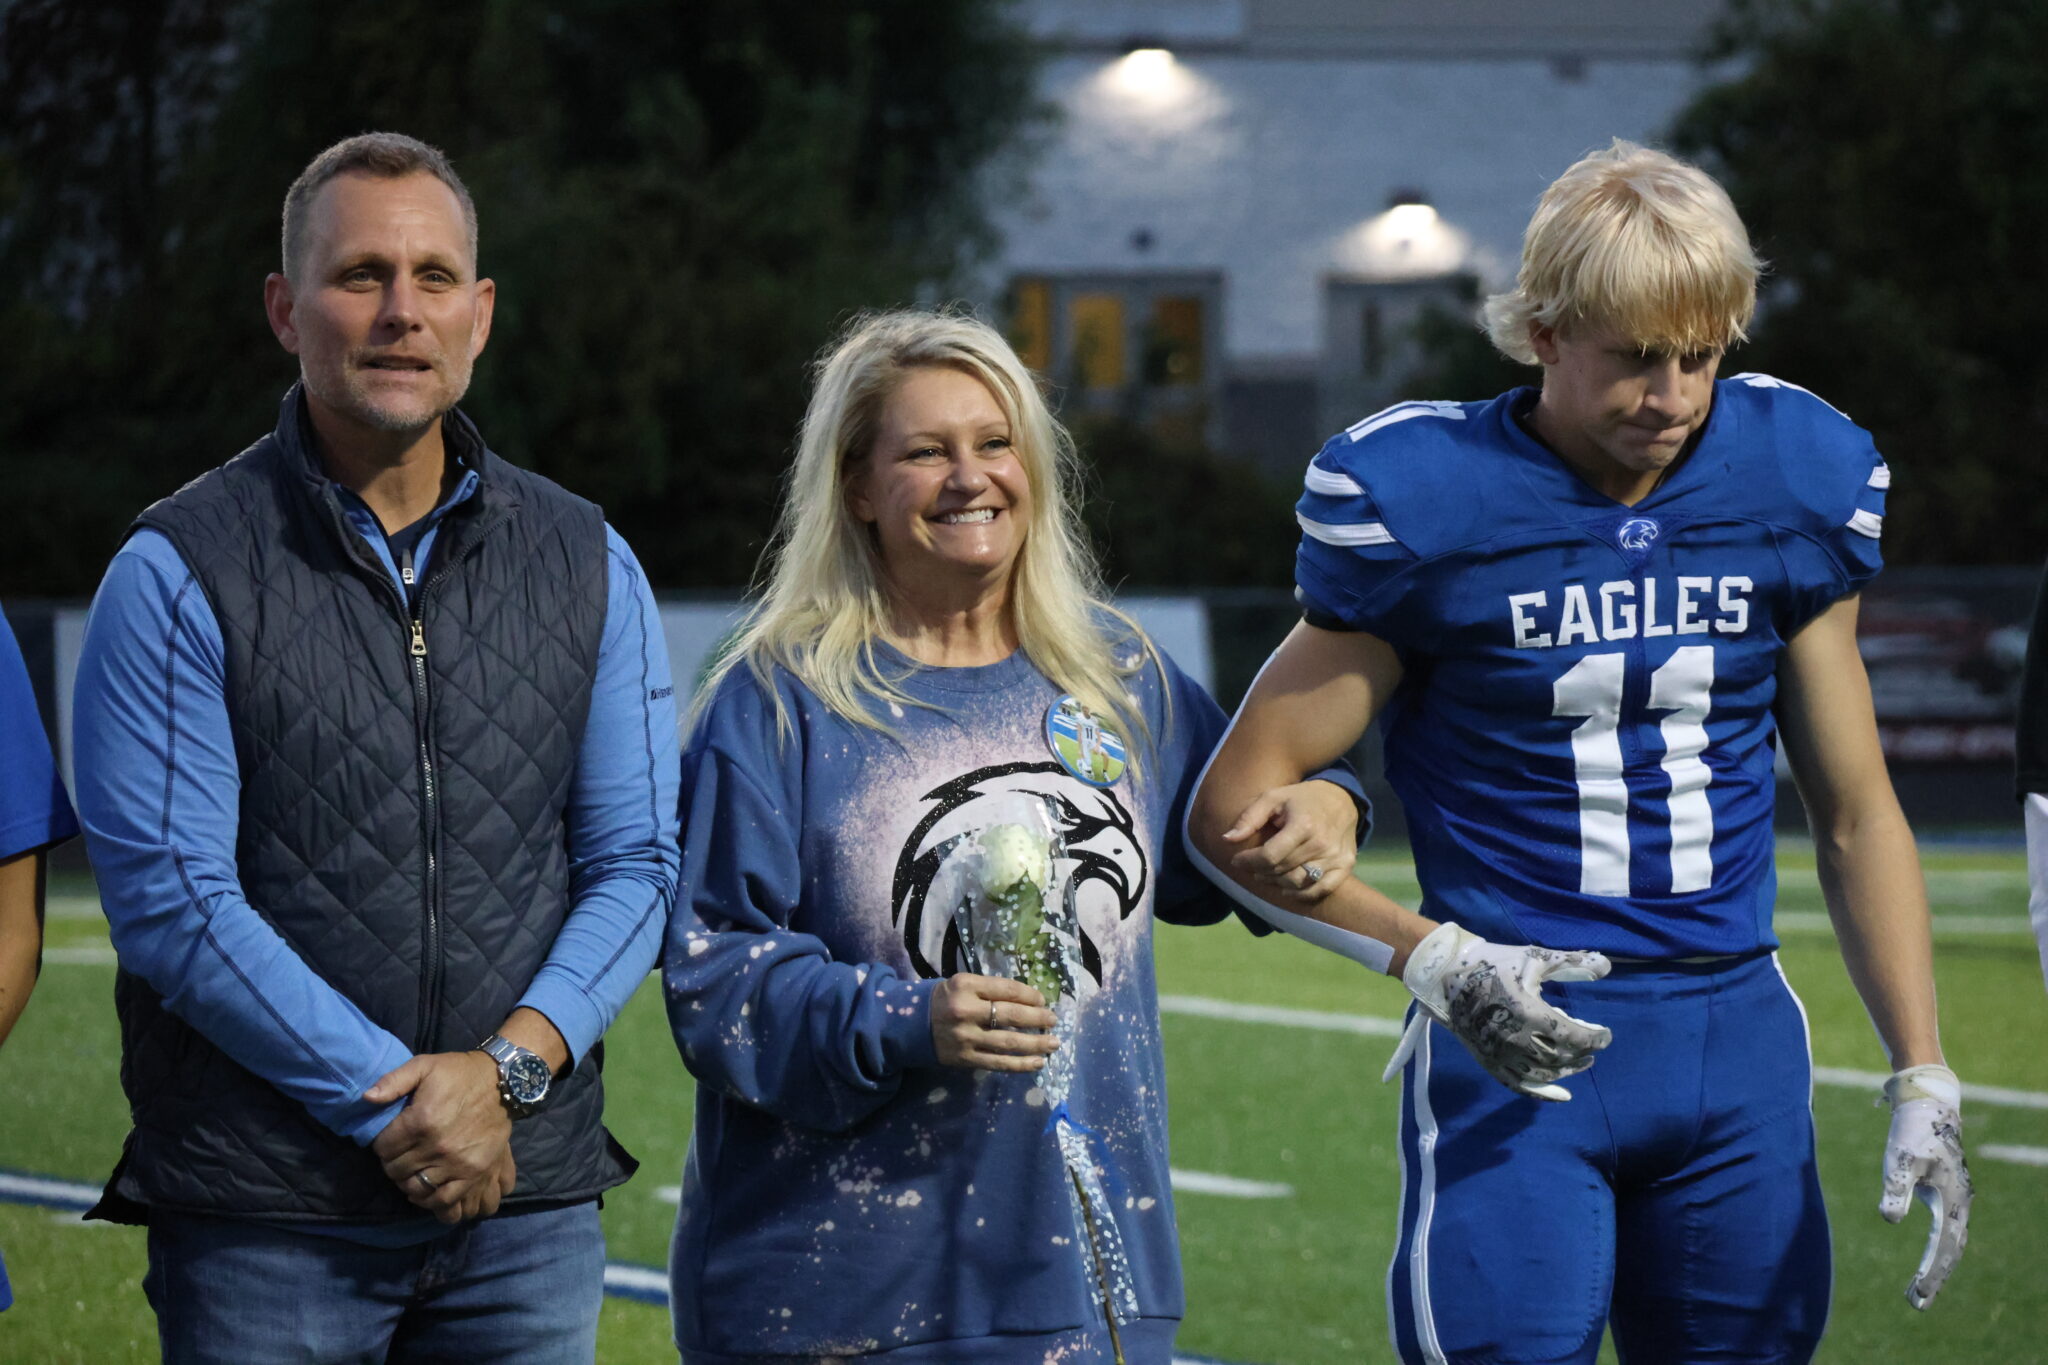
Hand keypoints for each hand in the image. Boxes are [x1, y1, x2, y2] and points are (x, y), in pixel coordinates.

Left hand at [367, 1050, 514, 1223]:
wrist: (503, 1082)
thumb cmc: (460, 1073)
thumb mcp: (424, 1066)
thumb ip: (393, 1081)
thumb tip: (367, 1098)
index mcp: (421, 1122)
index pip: (383, 1149)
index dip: (381, 1145)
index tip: (389, 1140)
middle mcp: (437, 1148)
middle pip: (398, 1172)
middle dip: (394, 1165)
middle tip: (402, 1156)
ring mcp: (458, 1165)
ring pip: (420, 1191)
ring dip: (411, 1186)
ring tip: (415, 1175)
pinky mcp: (476, 1174)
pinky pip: (449, 1203)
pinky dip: (436, 1204)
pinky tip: (433, 1193)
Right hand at [930, 974, 1059, 1072]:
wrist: (912, 1024)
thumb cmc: (946, 999)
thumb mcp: (963, 984)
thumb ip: (992, 989)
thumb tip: (1031, 1001)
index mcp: (966, 985)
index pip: (1007, 990)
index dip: (1031, 995)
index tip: (1043, 1001)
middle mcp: (966, 1011)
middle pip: (1012, 1015)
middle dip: (1038, 1019)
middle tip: (1054, 1021)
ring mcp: (965, 1037)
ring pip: (1009, 1042)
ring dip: (1036, 1044)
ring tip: (1054, 1044)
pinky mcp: (965, 1059)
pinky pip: (998, 1063)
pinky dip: (1021, 1064)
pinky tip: (1038, 1063)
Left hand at [1221, 780, 1359, 902]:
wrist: (1342, 799)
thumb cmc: (1301, 798)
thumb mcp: (1273, 798)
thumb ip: (1249, 818)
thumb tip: (1227, 839)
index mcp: (1303, 824)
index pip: (1270, 856)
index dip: (1249, 861)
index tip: (1236, 860)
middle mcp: (1321, 843)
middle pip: (1282, 870)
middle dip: (1259, 871)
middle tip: (1250, 866)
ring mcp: (1335, 857)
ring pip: (1298, 882)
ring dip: (1276, 883)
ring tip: (1266, 874)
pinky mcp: (1345, 865)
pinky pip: (1321, 889)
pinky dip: (1302, 894)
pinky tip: (1287, 889)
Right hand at [1382, 921, 1611, 1100]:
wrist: (1445, 976)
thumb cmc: (1492, 963)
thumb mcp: (1533, 959)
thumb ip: (1572, 963)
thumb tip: (1607, 966)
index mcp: (1529, 1013)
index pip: (1574, 1037)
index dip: (1595, 1039)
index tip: (1605, 1035)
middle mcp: (1516, 1040)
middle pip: (1562, 1057)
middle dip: (1582, 1053)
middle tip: (1593, 1046)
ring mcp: (1501, 1054)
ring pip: (1544, 1074)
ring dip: (1567, 1071)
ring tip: (1579, 1062)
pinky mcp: (1488, 1061)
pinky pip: (1519, 1085)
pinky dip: (1543, 1093)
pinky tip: (1563, 1095)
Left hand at [1881, 1064, 1972, 1308]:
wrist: (1929, 1104)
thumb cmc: (1913, 1131)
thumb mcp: (1900, 1158)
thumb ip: (1896, 1188)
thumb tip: (1889, 1219)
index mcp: (1952, 1200)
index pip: (1943, 1248)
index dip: (1930, 1273)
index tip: (1916, 1296)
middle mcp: (1959, 1203)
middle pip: (1951, 1251)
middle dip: (1934, 1278)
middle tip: (1916, 1304)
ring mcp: (1955, 1198)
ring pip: (1951, 1242)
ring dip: (1937, 1266)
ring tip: (1919, 1290)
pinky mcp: (1946, 1191)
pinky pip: (1946, 1230)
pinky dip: (1939, 1249)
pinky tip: (1927, 1261)